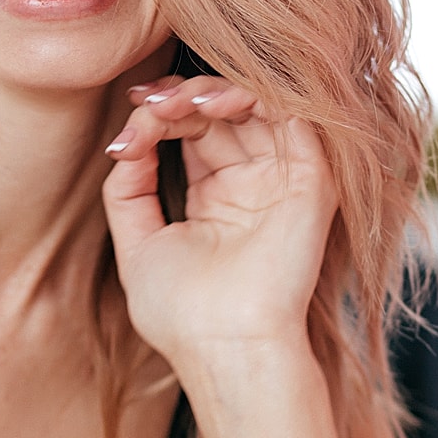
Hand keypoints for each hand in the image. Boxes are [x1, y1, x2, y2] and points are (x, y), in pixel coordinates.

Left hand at [102, 75, 338, 369]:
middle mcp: (253, 183)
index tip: (127, 129)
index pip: (194, 131)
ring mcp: (283, 179)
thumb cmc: (181, 313)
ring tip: (176, 103)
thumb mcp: (137, 244)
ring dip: (211, 90)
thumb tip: (126, 140)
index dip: (160, 116)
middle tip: (147, 104)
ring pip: (257, 103)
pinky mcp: (311, 180)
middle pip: (222, 110)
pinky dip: (253, 95)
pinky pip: (294, 114)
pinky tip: (209, 105)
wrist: (225, 347)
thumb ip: (128, 191)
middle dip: (180, 97)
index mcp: (216, 198)